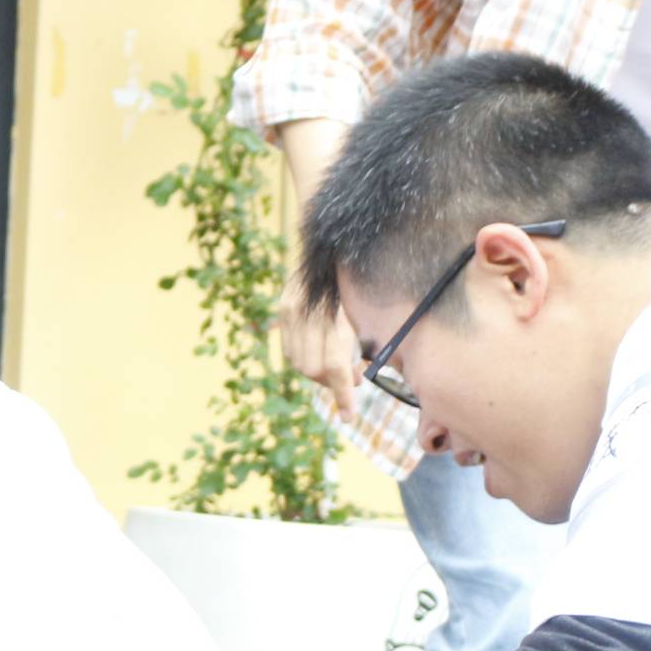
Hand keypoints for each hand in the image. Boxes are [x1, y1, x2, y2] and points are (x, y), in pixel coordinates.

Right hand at [278, 274, 361, 408]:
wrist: (335, 233)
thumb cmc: (362, 271)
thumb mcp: (367, 304)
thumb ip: (359, 338)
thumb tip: (357, 375)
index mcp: (331, 313)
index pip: (333, 366)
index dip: (341, 395)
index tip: (349, 417)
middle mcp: (305, 313)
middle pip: (314, 370)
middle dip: (334, 383)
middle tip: (356, 379)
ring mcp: (290, 310)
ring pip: (300, 364)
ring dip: (321, 374)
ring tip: (343, 367)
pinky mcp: (284, 309)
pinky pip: (290, 350)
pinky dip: (308, 359)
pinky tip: (323, 352)